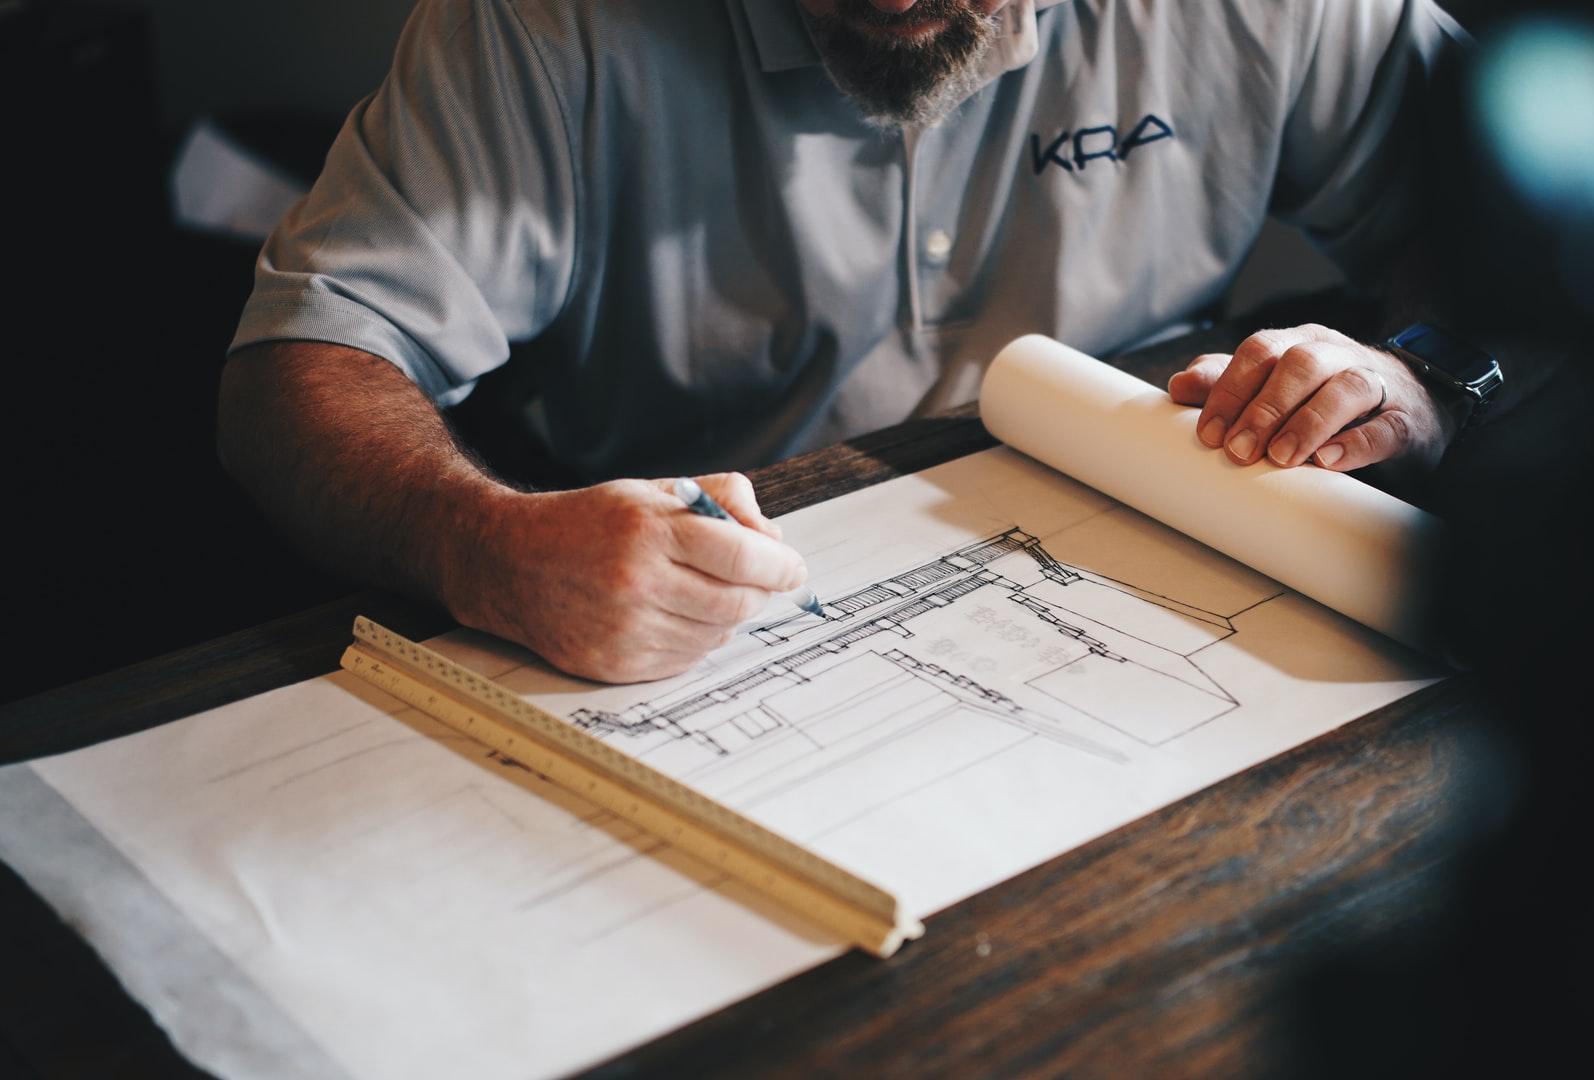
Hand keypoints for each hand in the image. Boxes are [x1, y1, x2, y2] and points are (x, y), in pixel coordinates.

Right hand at [446, 473, 806, 682]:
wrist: (511, 563)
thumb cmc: (589, 523)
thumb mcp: (652, 491)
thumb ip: (720, 499)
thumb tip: (773, 537)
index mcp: (649, 530)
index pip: (743, 556)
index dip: (781, 566)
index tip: (793, 568)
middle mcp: (637, 582)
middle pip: (738, 602)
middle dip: (759, 592)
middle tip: (755, 580)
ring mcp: (626, 629)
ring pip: (717, 635)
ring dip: (726, 616)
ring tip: (702, 592)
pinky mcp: (616, 664)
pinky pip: (687, 660)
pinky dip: (696, 640)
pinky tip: (676, 616)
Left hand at [1167, 323, 1458, 471]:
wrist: (1407, 406)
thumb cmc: (1322, 396)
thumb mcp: (1272, 386)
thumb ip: (1226, 383)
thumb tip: (1177, 386)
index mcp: (1298, 344)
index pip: (1259, 352)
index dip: (1230, 390)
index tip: (1208, 434)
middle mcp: (1336, 354)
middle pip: (1299, 365)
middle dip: (1263, 408)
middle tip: (1238, 451)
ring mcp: (1375, 383)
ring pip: (1344, 388)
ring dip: (1307, 422)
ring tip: (1280, 458)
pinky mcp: (1404, 419)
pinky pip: (1385, 426)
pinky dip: (1356, 443)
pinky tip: (1328, 461)